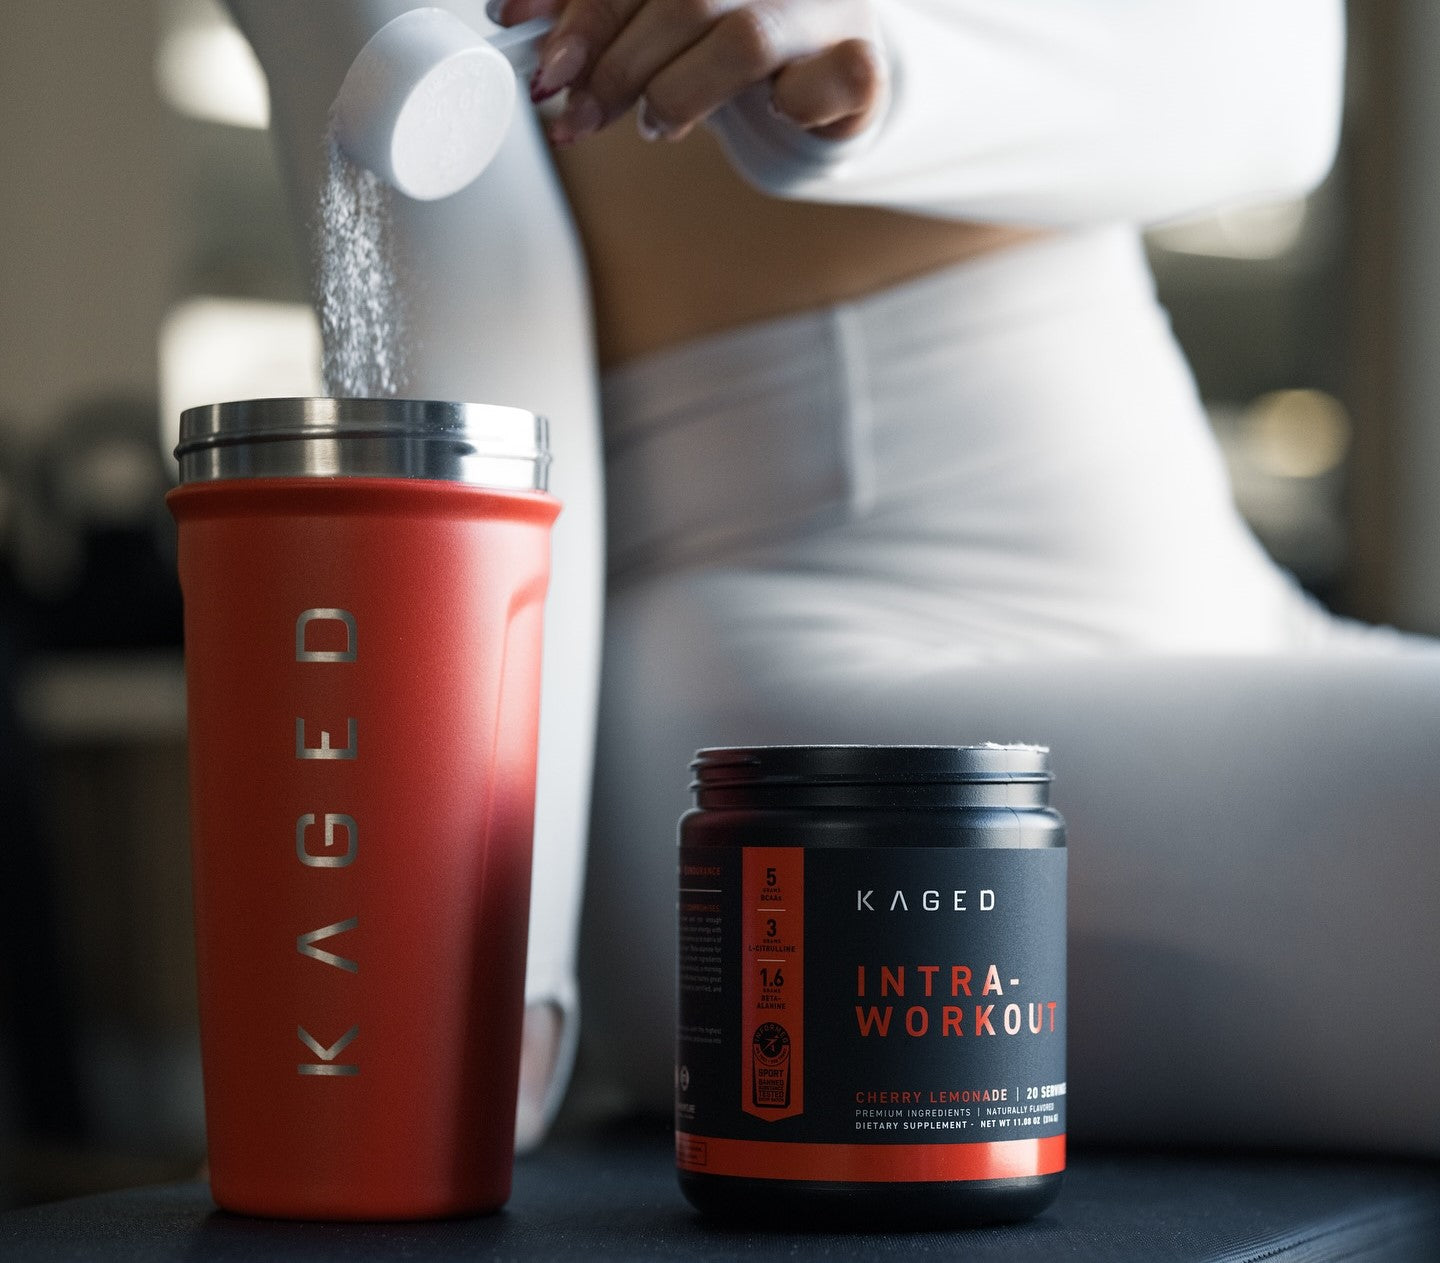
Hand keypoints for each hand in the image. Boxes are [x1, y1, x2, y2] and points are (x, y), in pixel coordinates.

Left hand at [491, 0, 884, 146]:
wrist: (818, 76)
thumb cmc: (725, 38)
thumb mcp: (652, 13)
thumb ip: (594, 9)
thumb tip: (513, 15)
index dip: (583, 12)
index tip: (545, 65)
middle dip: (616, 67)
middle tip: (579, 116)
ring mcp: (826, 2)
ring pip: (743, 40)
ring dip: (679, 94)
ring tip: (654, 123)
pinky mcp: (860, 61)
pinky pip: (829, 82)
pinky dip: (790, 105)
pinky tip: (771, 110)